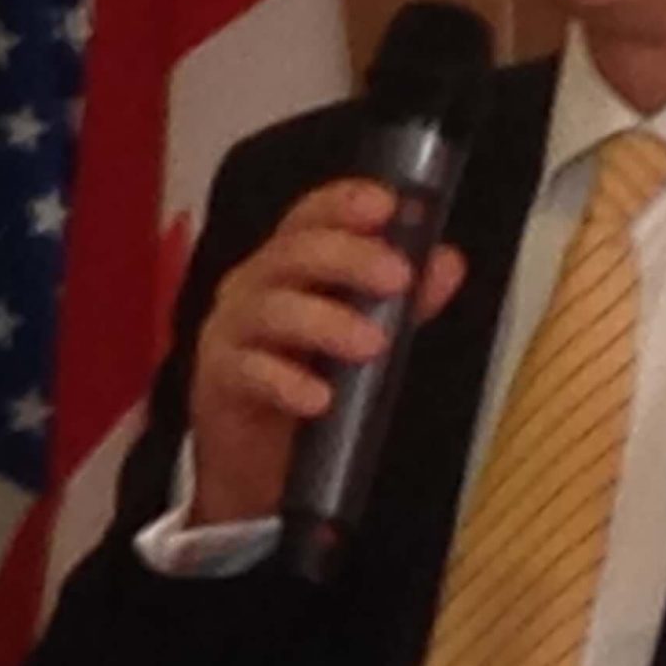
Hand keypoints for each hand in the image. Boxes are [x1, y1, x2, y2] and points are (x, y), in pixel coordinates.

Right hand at [189, 178, 466, 525]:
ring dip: (325, 321)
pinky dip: (286, 382)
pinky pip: (248, 371)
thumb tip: (447, 263)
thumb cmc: (305, 383)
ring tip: (372, 344)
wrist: (253, 461)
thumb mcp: (362, 338)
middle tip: (398, 277)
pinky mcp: (218, 380)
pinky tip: (320, 398)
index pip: (309, 218)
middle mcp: (254, 287)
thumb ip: (404, 302)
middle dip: (347, 258)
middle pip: (291, 253)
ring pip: (271, 309)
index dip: (343, 204)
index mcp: (288, 266)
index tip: (385, 205)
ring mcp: (231, 331)